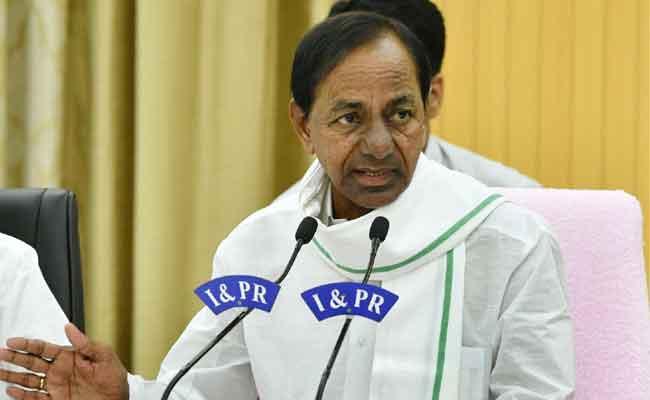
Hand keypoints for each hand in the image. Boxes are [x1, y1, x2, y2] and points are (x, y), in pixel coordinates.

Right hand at [0, 323, 128, 399]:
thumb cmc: (115, 379)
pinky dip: (23, 395)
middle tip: (1, 353)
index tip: (13, 341)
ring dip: (14, 376)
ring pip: (29, 380)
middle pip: (32, 362)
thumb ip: (86, 344)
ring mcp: (56, 386)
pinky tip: (12, 390)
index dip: (28, 344)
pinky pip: (35, 398)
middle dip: (15, 358)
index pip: (45, 348)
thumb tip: (70, 328)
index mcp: (70, 357)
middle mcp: (60, 371)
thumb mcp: (105, 357)